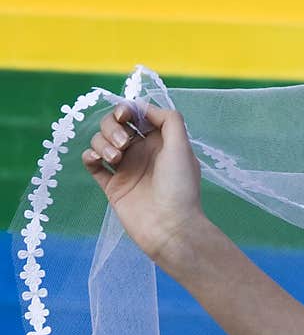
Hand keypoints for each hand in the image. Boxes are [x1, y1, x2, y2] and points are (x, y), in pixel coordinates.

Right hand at [82, 103, 205, 262]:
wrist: (169, 227)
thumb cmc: (179, 187)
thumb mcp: (182, 147)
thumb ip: (169, 120)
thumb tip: (145, 107)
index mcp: (160, 142)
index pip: (137, 116)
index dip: (127, 110)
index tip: (125, 115)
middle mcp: (142, 153)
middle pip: (115, 125)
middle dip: (112, 127)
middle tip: (123, 144)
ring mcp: (126, 169)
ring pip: (101, 142)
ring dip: (102, 142)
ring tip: (115, 158)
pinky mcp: (112, 186)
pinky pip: (92, 164)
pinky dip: (90, 156)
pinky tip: (97, 160)